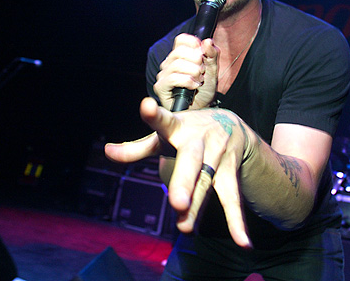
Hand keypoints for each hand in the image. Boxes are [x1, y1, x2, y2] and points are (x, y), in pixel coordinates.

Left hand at [106, 97, 251, 247]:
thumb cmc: (187, 130)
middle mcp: (200, 140)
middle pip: (192, 162)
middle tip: (177, 202)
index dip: (154, 115)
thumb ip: (137, 147)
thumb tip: (107, 151)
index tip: (146, 106)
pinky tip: (242, 242)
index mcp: (178, 127)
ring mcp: (218, 156)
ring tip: (186, 228)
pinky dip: (237, 221)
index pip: (164, 121)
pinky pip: (233, 198)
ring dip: (199, 206)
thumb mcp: (164, 134)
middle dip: (185, 182)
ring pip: (208, 182)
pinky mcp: (231, 171)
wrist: (232, 123)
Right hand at [153, 34, 219, 109]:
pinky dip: (187, 81)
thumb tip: (208, 42)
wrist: (202, 109)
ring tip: (200, 80)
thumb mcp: (212, 71)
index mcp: (179, 56)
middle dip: (196, 60)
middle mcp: (169, 64)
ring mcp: (163, 75)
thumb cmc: (204, 90)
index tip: (202, 53)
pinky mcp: (160, 87)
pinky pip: (172, 78)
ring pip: (176, 64)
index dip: (193, 43)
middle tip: (203, 71)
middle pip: (179, 51)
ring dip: (193, 72)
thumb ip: (212, 55)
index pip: (181, 40)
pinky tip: (194, 86)